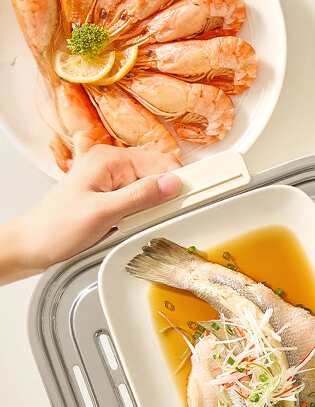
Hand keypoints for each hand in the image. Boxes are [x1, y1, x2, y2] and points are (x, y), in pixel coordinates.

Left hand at [3, 145, 180, 278]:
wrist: (29, 247)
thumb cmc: (55, 229)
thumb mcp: (103, 214)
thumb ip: (140, 197)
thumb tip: (172, 183)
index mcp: (109, 159)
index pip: (160, 162)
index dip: (178, 182)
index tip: (193, 199)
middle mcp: (110, 164)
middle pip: (157, 175)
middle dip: (162, 198)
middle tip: (156, 219)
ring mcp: (108, 179)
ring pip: (148, 190)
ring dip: (149, 209)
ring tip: (133, 225)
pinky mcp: (108, 195)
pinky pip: (136, 200)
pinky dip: (139, 215)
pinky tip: (128, 226)